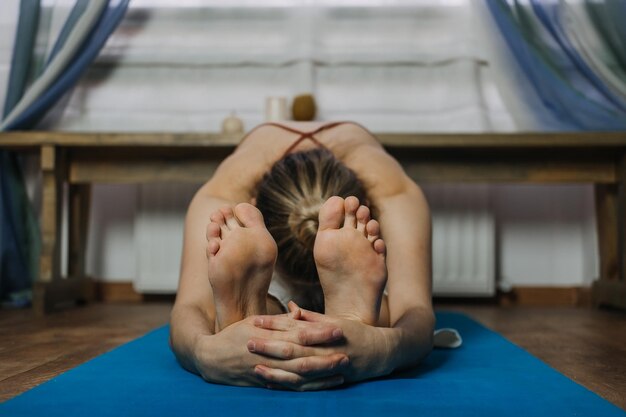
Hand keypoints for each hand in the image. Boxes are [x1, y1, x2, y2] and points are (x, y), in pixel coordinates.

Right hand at [193, 314, 348, 389]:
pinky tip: (325, 383)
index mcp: (266, 336)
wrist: (210, 359)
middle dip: (325, 354)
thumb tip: (300, 314)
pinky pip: (291, 387)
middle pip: (302, 356)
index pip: (297, 334)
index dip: (319, 333)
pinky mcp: (267, 384)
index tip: (337, 329)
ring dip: (321, 373)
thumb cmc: (233, 335)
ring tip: (341, 368)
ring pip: (299, 375)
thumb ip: (278, 321)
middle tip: (346, 351)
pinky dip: (310, 386)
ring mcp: (268, 372)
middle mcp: (268, 356)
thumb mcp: (253, 321)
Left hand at [251, 302, 395, 387]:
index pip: (294, 326)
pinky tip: (272, 383)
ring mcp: (326, 366)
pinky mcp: (328, 380)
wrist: (381, 353)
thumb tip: (292, 307)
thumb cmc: (356, 333)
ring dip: (276, 368)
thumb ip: (312, 317)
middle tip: (247, 342)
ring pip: (297, 369)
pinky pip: (305, 385)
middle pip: (292, 348)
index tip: (255, 321)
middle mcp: (324, 349)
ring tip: (256, 366)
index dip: (274, 324)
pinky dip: (288, 384)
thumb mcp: (335, 321)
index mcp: (324, 331)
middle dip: (269, 346)